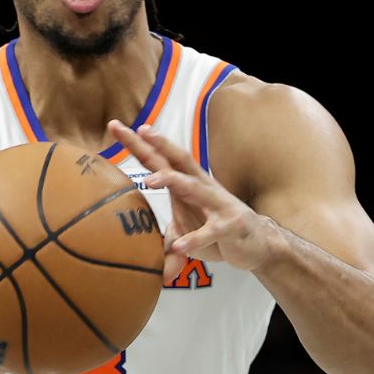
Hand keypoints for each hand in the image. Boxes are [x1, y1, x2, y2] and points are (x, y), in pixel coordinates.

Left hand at [107, 120, 275, 282]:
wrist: (258, 243)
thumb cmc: (216, 230)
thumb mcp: (186, 227)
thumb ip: (162, 230)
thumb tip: (136, 245)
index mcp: (187, 184)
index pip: (159, 160)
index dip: (138, 144)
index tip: (115, 126)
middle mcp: (201, 187)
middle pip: (176, 161)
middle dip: (157, 145)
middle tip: (138, 131)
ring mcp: (218, 204)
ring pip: (193, 187)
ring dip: (172, 181)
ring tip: (150, 181)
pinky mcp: (230, 225)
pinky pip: (210, 231)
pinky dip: (194, 239)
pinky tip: (179, 246)